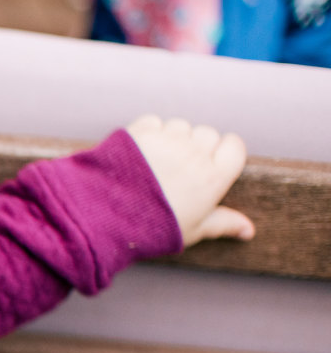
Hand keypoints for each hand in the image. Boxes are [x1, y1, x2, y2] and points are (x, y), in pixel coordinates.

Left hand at [125, 115, 252, 248]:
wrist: (105, 217)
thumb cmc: (153, 228)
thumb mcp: (192, 230)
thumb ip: (222, 223)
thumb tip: (248, 230)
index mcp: (213, 178)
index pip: (235, 146)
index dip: (224, 153)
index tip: (211, 164)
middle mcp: (195, 154)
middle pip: (207, 134)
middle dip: (197, 146)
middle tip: (179, 168)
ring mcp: (168, 141)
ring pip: (180, 126)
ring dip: (172, 138)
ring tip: (156, 163)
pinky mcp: (141, 132)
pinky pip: (154, 122)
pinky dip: (149, 132)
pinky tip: (139, 154)